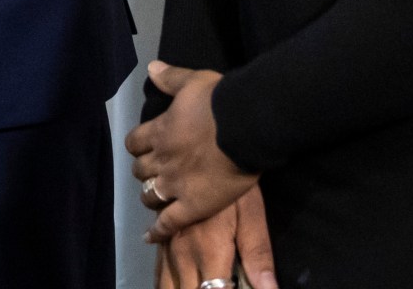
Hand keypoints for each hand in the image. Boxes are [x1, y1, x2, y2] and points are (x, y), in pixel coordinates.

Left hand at [128, 62, 258, 242]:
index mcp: (160, 131)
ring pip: (149, 195)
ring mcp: (175, 184)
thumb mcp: (193, 81)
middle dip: (144, 170)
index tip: (145, 148)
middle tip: (154, 172)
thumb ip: (170, 78)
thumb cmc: (220, 102)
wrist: (245, 126)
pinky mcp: (192, 206)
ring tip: (155, 198)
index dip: (138, 146)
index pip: (135, 142)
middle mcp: (162, 159)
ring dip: (149, 196)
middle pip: (140, 170)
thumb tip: (152, 68)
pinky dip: (158, 230)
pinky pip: (169, 222)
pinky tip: (152, 235)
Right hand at [153, 185, 276, 288]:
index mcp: (209, 253)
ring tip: (191, 285)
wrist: (208, 139)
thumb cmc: (235, 179)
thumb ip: (258, 256)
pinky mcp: (158, 228)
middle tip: (210, 284)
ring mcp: (167, 240)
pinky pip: (154, 263)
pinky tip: (170, 278)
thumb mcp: (252, 216)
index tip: (227, 287)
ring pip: (164, 283)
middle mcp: (183, 252)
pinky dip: (161, 276)